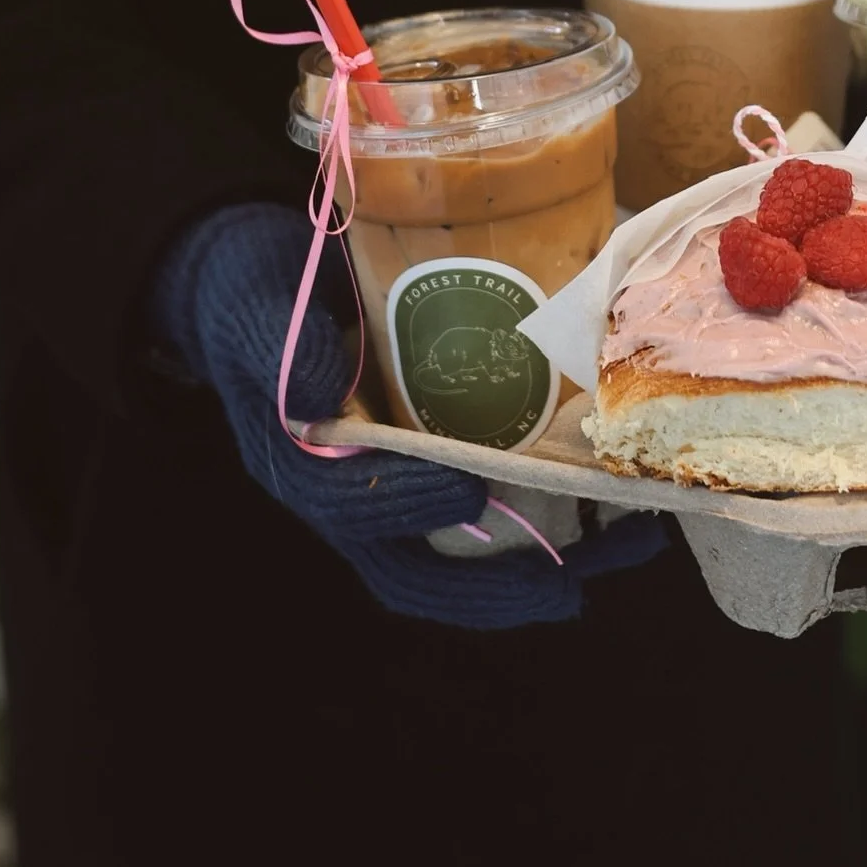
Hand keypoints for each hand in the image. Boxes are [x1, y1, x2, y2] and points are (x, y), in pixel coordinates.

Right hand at [152, 204, 666, 626]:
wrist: (246, 279)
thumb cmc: (246, 290)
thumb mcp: (251, 303)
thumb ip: (282, 342)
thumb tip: (319, 394)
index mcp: (297, 463)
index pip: (351, 508)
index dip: (407, 504)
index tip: (466, 488)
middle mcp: (344, 491)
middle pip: (416, 566)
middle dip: (491, 585)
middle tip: (565, 586)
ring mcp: (387, 484)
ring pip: (459, 553)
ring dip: (538, 562)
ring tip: (620, 550)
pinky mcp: (424, 460)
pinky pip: (483, 509)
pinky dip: (544, 514)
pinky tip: (605, 499)